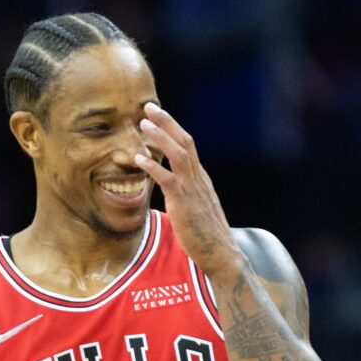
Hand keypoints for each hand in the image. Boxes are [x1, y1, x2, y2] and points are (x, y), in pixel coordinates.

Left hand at [133, 104, 240, 274]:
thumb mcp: (197, 207)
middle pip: (185, 141)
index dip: (173, 127)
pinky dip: (153, 166)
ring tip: (143, 125)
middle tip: (148, 107)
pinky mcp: (184, 204)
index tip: (157, 115)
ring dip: (160, 138)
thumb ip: (185, 193)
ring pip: (178, 155)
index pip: (188, 145)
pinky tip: (139, 158)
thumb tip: (170, 187)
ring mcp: (193, 190)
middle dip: (167, 122)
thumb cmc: (206, 234)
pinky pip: (168, 180)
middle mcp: (199, 179)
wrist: (221, 254)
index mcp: (201, 178)